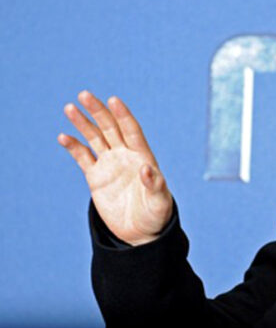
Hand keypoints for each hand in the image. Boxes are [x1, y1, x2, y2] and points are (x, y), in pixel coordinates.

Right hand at [58, 90, 173, 245]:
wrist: (141, 232)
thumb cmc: (156, 215)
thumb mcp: (159, 202)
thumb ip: (154, 185)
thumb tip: (146, 168)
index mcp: (143, 157)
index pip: (132, 131)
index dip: (123, 116)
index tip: (113, 100)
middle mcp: (125, 156)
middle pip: (110, 128)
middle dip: (98, 111)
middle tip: (84, 94)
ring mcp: (110, 165)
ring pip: (94, 138)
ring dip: (83, 123)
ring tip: (69, 107)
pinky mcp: (96, 178)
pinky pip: (83, 158)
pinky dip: (74, 147)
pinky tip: (63, 136)